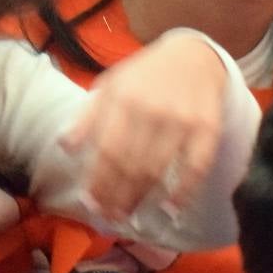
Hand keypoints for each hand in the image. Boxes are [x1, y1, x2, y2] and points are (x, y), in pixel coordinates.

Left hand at [63, 32, 226, 222]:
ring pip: (157, 169)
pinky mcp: (208, 127)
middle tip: (109, 217)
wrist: (194, 55)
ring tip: (128, 216)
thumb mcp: (110, 84)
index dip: (98, 181)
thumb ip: (86, 116)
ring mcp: (181, 120)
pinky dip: (184, 191)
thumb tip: (64, 148)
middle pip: (130, 165)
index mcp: (122, 99)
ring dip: (140, 198)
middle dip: (116, 196)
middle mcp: (151, 110)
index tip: (90, 204)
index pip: (107, 150)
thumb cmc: (145, 75)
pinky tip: (172, 209)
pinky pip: (196, 166)